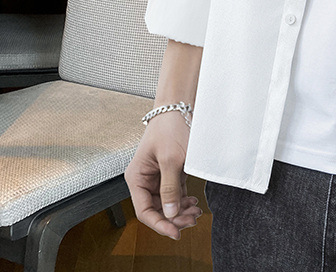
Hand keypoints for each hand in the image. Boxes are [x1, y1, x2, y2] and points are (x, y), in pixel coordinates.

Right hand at [124, 111, 202, 239]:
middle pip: (156, 209)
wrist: (180, 106)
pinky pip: (174, 192)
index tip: (176, 232)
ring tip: (195, 212)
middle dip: (173, 217)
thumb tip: (170, 214)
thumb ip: (170, 188)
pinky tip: (193, 202)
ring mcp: (157, 176)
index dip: (159, 224)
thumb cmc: (170, 128)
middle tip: (192, 220)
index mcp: (136, 178)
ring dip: (180, 210)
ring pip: (167, 203)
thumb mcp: (171, 160)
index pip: (144, 211)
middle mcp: (144, 179)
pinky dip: (183, 199)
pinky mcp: (169, 171)